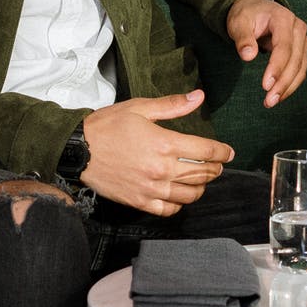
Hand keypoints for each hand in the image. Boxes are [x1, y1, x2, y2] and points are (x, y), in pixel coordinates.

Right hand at [79, 90, 233, 215]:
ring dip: (201, 187)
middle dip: (214, 168)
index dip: (222, 152)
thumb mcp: (139, 108)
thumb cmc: (107, 126)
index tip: (228, 152)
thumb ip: (172, 105)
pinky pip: (169, 210)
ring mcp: (151, 189)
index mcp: (165, 144)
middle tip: (217, 164)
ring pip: (190, 195)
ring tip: (201, 179)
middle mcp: (162, 169)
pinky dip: (179, 204)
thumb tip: (198, 97)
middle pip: (201, 173)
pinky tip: (179, 195)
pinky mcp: (140, 202)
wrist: (78, 150)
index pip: (206, 151)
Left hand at [226, 0, 306, 107]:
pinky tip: (278, 95)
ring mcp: (302, 39)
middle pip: (295, 59)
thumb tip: (248, 56)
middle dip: (283, 83)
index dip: (276, 67)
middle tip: (269, 101)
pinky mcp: (301, 49)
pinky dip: (290, 84)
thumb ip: (243, 38)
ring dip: (288, 87)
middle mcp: (298, 28)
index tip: (266, 86)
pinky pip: (300, 70)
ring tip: (271, 102)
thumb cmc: (247, 15)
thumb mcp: (239, 22)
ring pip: (300, 67)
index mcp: (283, 18)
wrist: (255, 8)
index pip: (284, 47)